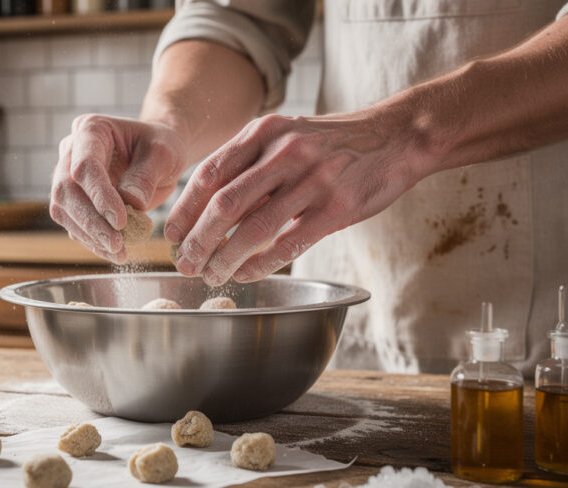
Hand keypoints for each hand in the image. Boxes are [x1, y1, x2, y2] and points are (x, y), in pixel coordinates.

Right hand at [50, 114, 186, 263]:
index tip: (121, 221)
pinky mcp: (73, 201)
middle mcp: (71, 151)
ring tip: (119, 253)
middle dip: (91, 221)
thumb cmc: (161, 147)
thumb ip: (146, 175)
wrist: (157, 156)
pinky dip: (93, 241)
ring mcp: (67, 176)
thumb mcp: (163, 154)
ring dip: (90, 236)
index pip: (85, 165)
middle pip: (66, 190)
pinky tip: (115, 252)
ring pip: (63, 210)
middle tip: (117, 243)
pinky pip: (74, 224)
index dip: (99, 196)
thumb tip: (131, 203)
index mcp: (91, 129)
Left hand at [164, 111, 424, 284]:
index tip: (171, 237)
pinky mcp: (337, 208)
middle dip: (198, 240)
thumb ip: (249, 164)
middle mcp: (285, 153)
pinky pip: (288, 244)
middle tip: (185, 264)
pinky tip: (246, 275)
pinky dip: (261, 265)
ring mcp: (313, 180)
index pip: (209, 175)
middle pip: (224, 204)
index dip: (184, 210)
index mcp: (264, 132)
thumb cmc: (332, 143)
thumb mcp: (286, 136)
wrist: (396, 136)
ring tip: (211, 275)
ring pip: (253, 228)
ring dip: (225, 258)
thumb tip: (205, 207)